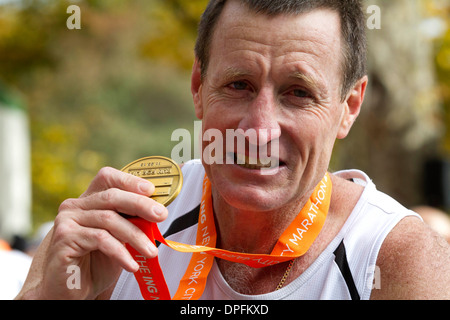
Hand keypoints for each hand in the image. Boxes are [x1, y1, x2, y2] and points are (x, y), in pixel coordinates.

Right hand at [18, 167, 167, 299]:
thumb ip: (130, 221)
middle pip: (112, 196)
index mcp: (89, 201)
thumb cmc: (94, 264)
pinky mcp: (65, 237)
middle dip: (141, 205)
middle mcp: (75, 206)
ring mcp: (67, 220)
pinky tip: (132, 264)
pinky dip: (120, 252)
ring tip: (151, 251)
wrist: (69, 291)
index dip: (129, 180)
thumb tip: (157, 212)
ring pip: (109, 219)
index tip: (151, 190)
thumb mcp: (118, 238)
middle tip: (161, 215)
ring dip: (136, 236)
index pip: (107, 178)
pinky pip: (100, 239)